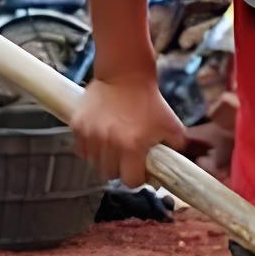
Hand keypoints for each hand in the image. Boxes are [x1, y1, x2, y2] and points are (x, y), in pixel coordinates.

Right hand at [70, 74, 184, 187]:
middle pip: (110, 175)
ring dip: (104, 160)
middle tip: (127, 159)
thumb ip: (176, 149)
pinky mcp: (78, 126)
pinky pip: (81, 149)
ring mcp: (91, 135)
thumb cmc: (150, 101)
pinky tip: (101, 140)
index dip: (137, 179)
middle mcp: (109, 143)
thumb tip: (173, 168)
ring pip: (94, 164)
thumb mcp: (172, 125)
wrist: (125, 74)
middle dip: (120, 170)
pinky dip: (91, 149)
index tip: (140, 171)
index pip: (130, 182)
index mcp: (132, 146)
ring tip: (114, 148)